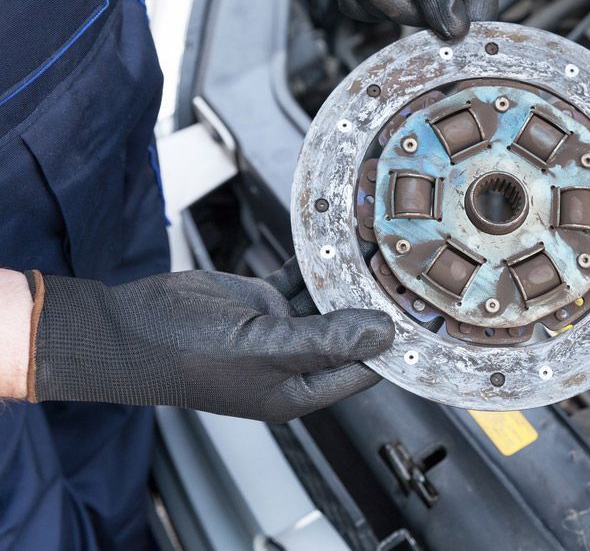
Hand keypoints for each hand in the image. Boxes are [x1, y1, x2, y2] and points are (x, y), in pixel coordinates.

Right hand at [22, 259, 393, 421]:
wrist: (129, 328)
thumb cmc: (186, 354)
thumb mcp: (263, 349)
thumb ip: (324, 341)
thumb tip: (382, 335)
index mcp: (298, 389)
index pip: (362, 369)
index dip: (391, 345)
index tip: (420, 315)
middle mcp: (295, 362)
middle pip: (350, 335)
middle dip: (375, 307)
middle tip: (409, 271)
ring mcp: (280, 330)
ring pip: (327, 303)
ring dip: (348, 280)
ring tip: (382, 250)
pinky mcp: (263, 301)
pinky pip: (300, 280)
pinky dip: (316, 263)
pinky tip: (337, 241)